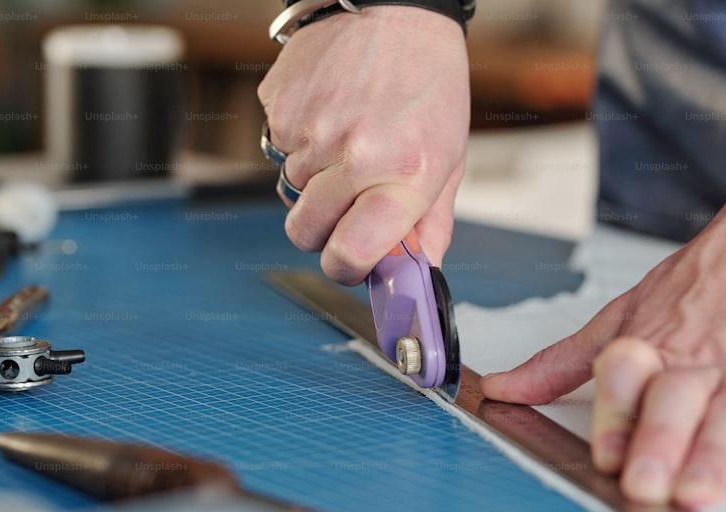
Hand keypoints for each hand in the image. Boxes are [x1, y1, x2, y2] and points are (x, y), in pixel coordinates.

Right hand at [258, 7, 469, 284]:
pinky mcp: (279, 106)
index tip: (353, 262)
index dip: (346, 269)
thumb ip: (431, 225)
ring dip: (313, 182)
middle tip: (349, 203)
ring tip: (347, 141)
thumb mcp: (448, 160)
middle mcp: (353, 155)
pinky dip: (299, 145)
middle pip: (305, 232)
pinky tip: (329, 115)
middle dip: (324, 228)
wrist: (395, 10)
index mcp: (403, 175)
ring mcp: (311, 130)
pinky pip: (277, 151)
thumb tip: (419, 272)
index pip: (350, 254)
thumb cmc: (428, 83)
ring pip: (290, 192)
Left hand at [481, 173, 725, 507]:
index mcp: (653, 342)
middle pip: (676, 401)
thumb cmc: (706, 282)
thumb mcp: (626, 311)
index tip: (602, 454)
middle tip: (644, 484)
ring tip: (698, 493)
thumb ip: (564, 360)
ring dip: (713, 455)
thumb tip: (500, 389)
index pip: (627, 380)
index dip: (615, 417)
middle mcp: (701, 358)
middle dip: (658, 443)